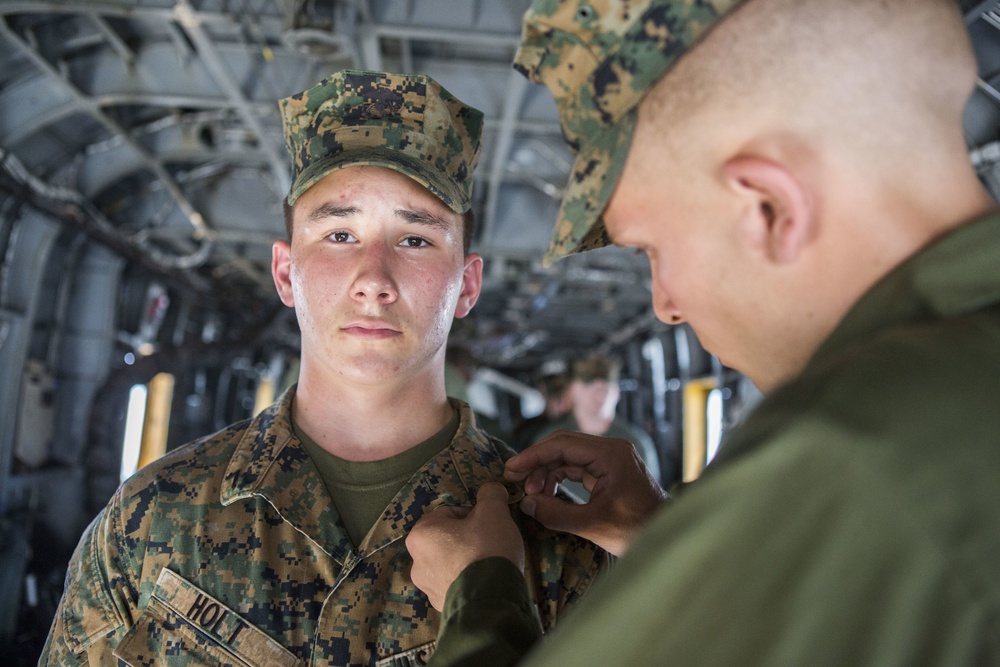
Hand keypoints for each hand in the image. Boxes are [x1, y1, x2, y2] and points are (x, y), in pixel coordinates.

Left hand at [406, 482, 524, 610]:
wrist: (491, 601)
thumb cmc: (486, 549)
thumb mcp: (494, 512)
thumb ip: (490, 494)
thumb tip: (491, 489)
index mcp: (421, 534)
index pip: (448, 512)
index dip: (472, 514)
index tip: (487, 523)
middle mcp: (416, 562)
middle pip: (447, 538)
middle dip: (467, 538)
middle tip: (489, 542)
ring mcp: (427, 587)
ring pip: (450, 562)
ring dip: (466, 560)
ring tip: (488, 564)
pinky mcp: (441, 606)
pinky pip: (455, 584)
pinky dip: (468, 581)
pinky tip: (485, 581)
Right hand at [505, 431, 666, 556]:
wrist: (668, 538)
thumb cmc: (637, 531)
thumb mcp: (593, 525)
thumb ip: (556, 514)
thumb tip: (526, 504)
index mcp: (611, 454)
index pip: (562, 444)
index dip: (533, 456)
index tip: (511, 469)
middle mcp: (612, 450)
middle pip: (564, 446)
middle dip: (538, 463)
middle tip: (517, 482)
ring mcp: (612, 460)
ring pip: (569, 456)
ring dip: (548, 472)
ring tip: (532, 494)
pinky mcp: (611, 472)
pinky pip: (578, 468)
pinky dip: (560, 478)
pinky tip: (547, 492)